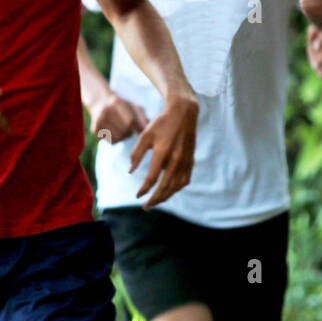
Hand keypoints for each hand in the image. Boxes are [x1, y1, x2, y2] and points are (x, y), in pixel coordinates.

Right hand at [89, 91, 147, 143]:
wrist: (99, 102)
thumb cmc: (121, 105)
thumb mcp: (132, 105)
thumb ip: (141, 116)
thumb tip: (147, 130)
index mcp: (116, 102)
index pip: (130, 121)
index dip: (138, 127)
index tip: (141, 130)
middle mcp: (105, 111)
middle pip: (124, 130)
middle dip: (130, 132)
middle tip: (130, 130)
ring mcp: (98, 121)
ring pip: (118, 138)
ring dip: (124, 137)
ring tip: (123, 130)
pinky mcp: (94, 130)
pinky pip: (111, 141)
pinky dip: (116, 139)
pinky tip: (115, 132)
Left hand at [130, 92, 196, 208]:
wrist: (184, 113)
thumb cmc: (161, 124)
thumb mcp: (145, 136)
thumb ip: (136, 154)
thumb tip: (131, 171)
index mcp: (163, 152)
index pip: (152, 178)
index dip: (144, 189)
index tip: (137, 195)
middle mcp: (175, 159)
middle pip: (165, 187)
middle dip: (154, 199)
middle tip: (146, 207)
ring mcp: (185, 161)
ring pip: (176, 187)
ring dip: (165, 197)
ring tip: (156, 202)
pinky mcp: (191, 161)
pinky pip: (184, 181)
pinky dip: (176, 189)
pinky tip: (169, 191)